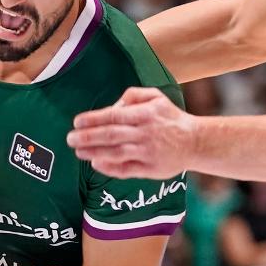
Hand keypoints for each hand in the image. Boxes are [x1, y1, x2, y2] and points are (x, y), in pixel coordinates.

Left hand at [68, 87, 195, 179]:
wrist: (195, 142)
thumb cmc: (171, 118)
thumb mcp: (157, 97)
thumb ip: (134, 95)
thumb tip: (115, 104)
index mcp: (146, 114)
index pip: (114, 116)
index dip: (93, 119)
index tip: (77, 122)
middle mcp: (146, 133)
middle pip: (111, 135)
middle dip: (88, 137)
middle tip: (70, 138)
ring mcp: (148, 153)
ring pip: (116, 153)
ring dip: (94, 152)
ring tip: (78, 151)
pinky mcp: (150, 169)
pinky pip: (126, 170)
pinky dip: (109, 168)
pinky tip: (96, 163)